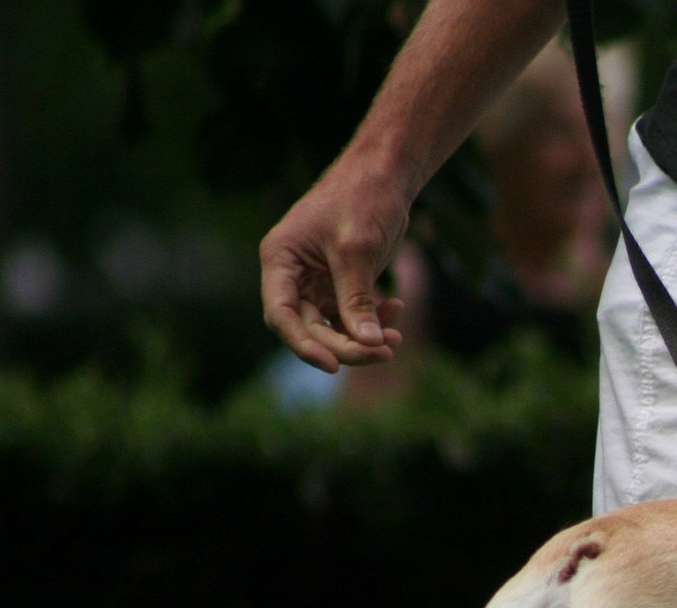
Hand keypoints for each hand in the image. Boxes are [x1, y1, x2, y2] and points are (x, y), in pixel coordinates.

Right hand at [259, 160, 411, 372]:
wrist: (385, 174)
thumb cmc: (362, 198)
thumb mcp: (357, 249)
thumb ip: (357, 297)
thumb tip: (368, 343)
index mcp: (280, 259)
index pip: (281, 314)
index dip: (303, 344)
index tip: (332, 365)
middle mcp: (293, 274)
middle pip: (310, 328)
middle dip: (346, 346)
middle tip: (385, 352)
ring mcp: (317, 281)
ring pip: (333, 328)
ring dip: (363, 339)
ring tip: (395, 339)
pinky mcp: (341, 284)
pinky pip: (352, 316)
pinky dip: (373, 321)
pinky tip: (396, 311)